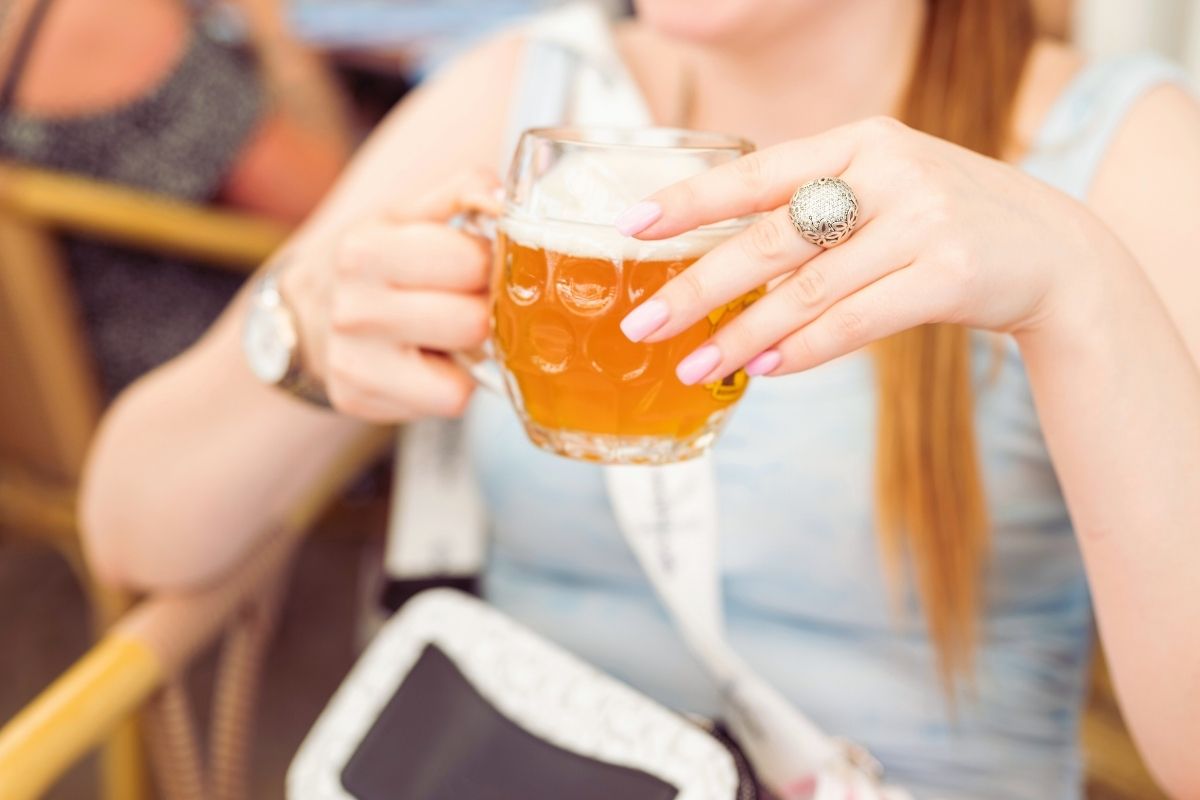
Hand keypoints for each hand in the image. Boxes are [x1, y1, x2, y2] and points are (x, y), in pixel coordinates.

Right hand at [281, 170, 500, 420]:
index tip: (479, 262)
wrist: (308, 313)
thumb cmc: (374, 262)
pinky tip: (428, 363)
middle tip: (467, 301)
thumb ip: (462, 191)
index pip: (472, 263)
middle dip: (484, 311)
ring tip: (446, 333)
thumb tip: (507, 201)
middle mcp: (353, 310)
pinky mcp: (359, 400)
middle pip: (473, 322)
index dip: (491, 263)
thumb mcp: (407, 214)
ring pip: (462, 376)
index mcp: (366, 251)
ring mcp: (352, 362)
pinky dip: (449, 385)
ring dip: (468, 355)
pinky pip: (446, 402)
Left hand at [614, 117, 1104, 383]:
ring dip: (742, 334)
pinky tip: (764, 368)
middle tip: (644, 323)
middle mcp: (890, 170)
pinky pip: (856, 320)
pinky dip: (804, 348)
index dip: (691, 201)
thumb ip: (814, 212)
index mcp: (859, 141)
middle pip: (771, 238)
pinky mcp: (952, 272)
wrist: (1056, 250)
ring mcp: (924, 219)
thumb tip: (720, 272)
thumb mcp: (882, 193)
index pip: (757, 173)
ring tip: (694, 364)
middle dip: (699, 286)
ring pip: (807, 288)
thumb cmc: (944, 224)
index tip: (632, 227)